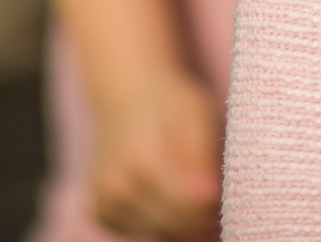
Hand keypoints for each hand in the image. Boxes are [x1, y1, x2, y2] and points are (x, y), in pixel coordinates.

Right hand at [90, 67, 220, 239]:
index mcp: (144, 162)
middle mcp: (118, 186)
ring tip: (189, 191)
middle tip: (210, 194)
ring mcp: (105, 201)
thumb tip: (209, 198)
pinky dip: (158, 224)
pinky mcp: (99, 210)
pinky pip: (140, 233)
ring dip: (182, 224)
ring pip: (160, 236)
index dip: (214, 205)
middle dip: (201, 218)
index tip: (221, 190)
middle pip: (177, 228)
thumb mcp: (198, 115)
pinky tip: (164, 197)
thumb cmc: (170, 103)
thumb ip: (204, 157)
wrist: (124, 94)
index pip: (191, 208)